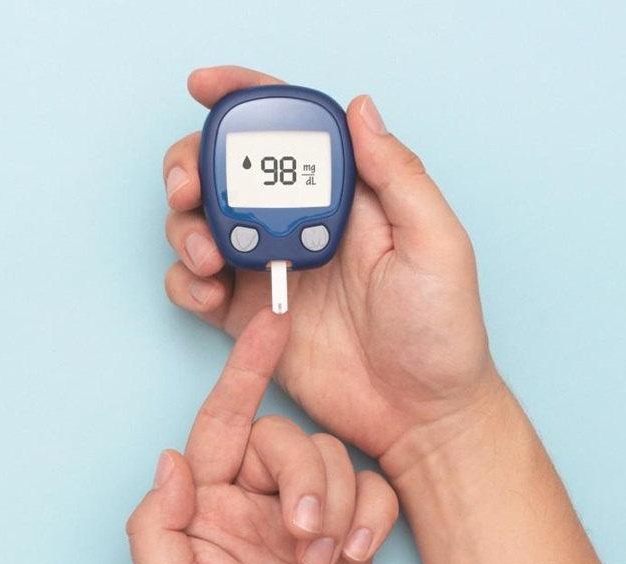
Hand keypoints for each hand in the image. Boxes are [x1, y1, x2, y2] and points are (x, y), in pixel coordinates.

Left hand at [126, 309, 398, 563]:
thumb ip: (159, 529)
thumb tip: (171, 461)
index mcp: (209, 505)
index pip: (224, 422)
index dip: (245, 370)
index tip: (272, 324)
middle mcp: (257, 501)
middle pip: (287, 438)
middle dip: (303, 475)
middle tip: (304, 531)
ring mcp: (306, 517)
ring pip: (333, 457)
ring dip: (336, 501)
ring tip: (325, 557)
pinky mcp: (352, 535)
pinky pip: (374, 489)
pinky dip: (374, 514)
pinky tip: (359, 552)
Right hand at [163, 66, 502, 465]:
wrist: (420, 414)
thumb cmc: (440, 332)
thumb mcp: (436, 244)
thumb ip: (398, 176)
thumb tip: (361, 110)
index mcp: (346, 198)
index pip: (290, 132)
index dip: (245, 100)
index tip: (205, 87)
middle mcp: (301, 225)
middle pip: (228, 172)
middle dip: (192, 166)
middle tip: (186, 188)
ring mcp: (270, 270)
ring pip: (202, 225)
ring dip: (185, 229)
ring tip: (208, 258)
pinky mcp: (248, 318)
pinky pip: (197, 286)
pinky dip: (186, 283)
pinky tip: (210, 296)